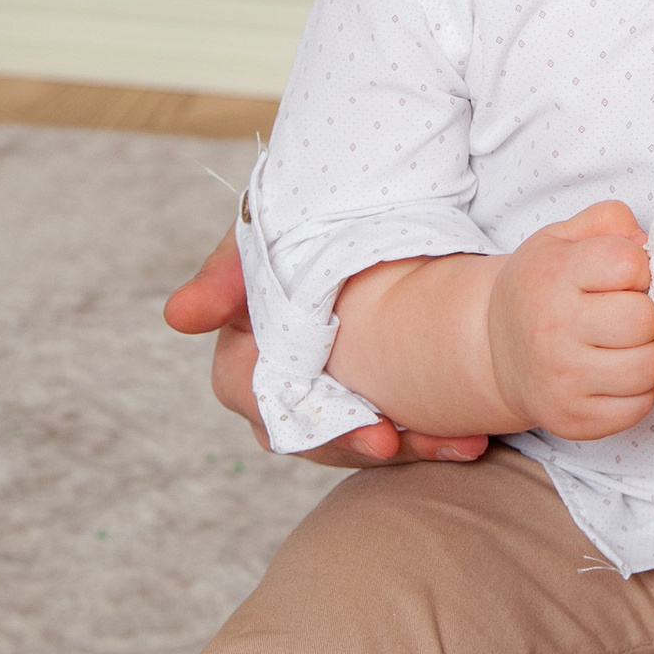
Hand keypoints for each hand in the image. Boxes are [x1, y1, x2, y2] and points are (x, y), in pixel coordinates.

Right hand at [162, 231, 488, 466]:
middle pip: (319, 437)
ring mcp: (339, 392)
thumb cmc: (294, 226)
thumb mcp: (260, 239)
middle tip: (417, 443)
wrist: (365, 206)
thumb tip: (179, 316)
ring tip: (465, 442)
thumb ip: (225, 275)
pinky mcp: (382, 390)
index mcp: (248, 356)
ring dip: (415, 447)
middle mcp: (289, 385)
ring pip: (366, 438)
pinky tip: (474, 436)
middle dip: (370, 445)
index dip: (320, 427)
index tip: (374, 433)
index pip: (267, 406)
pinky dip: (439, 434)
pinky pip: (404, 425)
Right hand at [484, 201, 653, 440]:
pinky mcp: (574, 420)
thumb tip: (648, 243)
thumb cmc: (540, 289)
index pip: (629, 263)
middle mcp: (552, 329)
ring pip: (648, 366)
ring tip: (623, 344)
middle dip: (644, 312)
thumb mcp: (561, 239)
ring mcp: (562, 381)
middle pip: (643, 319)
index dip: (638, 267)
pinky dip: (638, 390)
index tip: (623, 275)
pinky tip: (615, 374)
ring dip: (646, 353)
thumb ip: (608, 221)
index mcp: (552, 275)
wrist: (493, 351)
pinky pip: (640, 406)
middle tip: (624, 313)